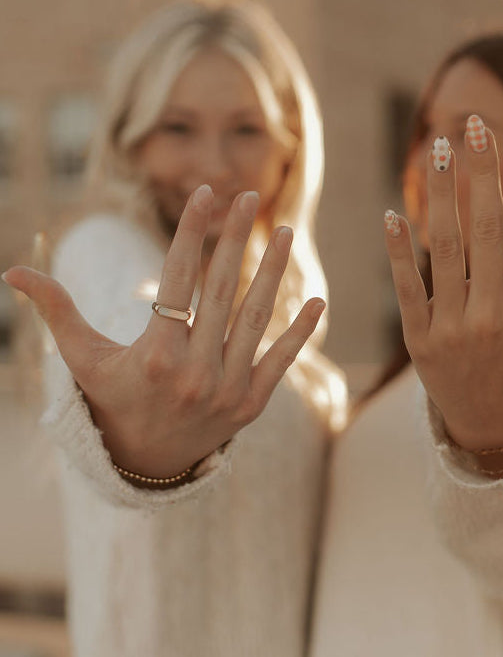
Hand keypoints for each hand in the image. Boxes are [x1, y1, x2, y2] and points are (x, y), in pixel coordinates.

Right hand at [3, 185, 324, 478]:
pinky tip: (317, 299)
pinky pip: (281, 360)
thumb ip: (56, 312)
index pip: (178, 279)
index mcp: (154, 354)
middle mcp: (195, 370)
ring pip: (256, 318)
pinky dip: (299, 331)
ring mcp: (227, 388)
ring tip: (286, 232)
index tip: (207, 194)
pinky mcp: (252, 404)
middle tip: (248, 196)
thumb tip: (11, 272)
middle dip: (235, 239)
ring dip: (273, 272)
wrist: (146, 462)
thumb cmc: (113, 398)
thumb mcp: (83, 359)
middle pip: (221, 290)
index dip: (194, 232)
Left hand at [384, 116, 502, 470]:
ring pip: (446, 248)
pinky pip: (408, 287)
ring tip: (437, 148)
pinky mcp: (419, 339)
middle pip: (487, 229)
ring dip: (440, 195)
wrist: (489, 428)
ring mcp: (453, 327)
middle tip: (475, 124)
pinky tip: (392, 212)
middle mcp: (493, 316)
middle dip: (483, 173)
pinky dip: (399, 251)